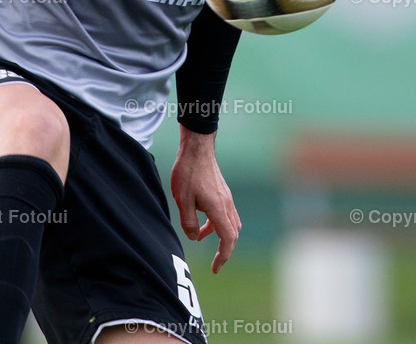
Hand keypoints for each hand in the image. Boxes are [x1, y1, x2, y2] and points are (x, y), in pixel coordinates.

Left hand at [170, 126, 240, 273]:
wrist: (197, 148)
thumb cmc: (188, 172)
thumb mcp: (183, 200)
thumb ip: (189, 222)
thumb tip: (194, 238)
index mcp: (218, 208)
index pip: (227, 239)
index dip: (222, 256)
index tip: (215, 268)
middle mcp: (226, 204)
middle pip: (232, 234)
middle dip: (224, 250)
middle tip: (214, 263)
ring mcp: (226, 197)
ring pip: (230, 223)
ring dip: (220, 236)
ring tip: (201, 237)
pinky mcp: (222, 192)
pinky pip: (225, 214)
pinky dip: (216, 223)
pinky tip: (201, 221)